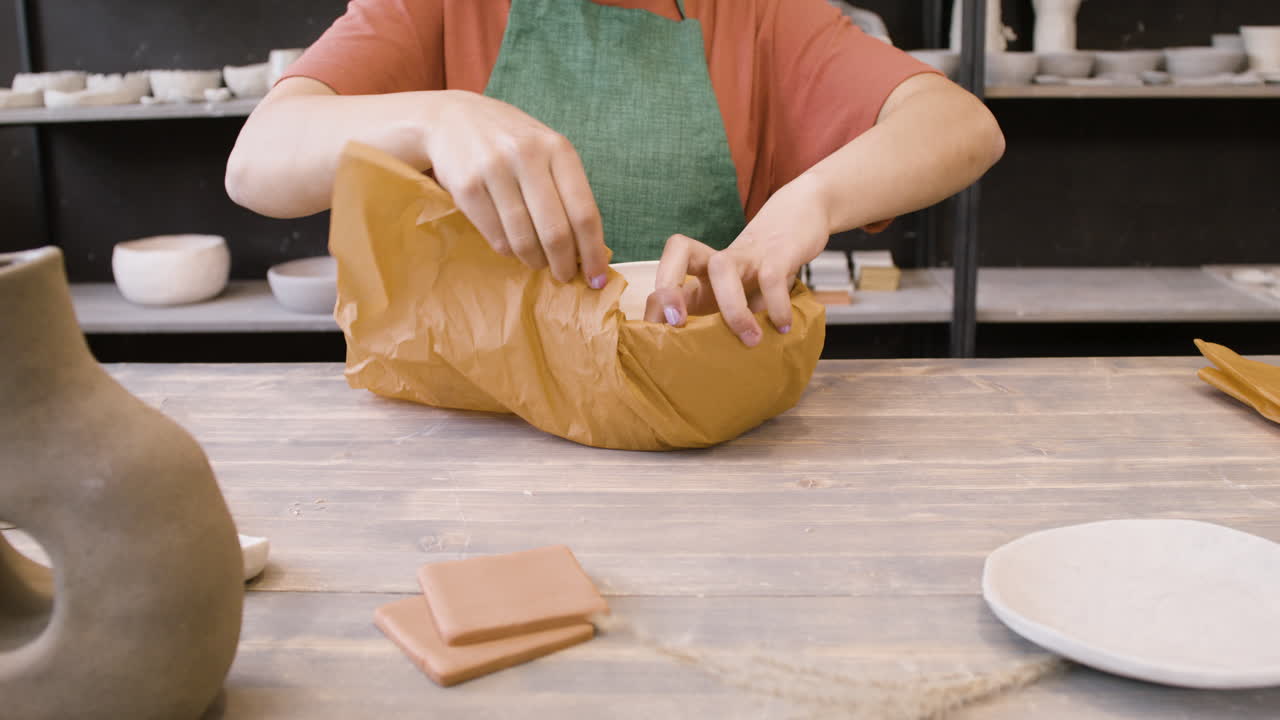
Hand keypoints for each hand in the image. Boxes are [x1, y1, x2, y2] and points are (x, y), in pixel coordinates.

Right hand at [424, 91, 609, 286]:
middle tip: (565, 277)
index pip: (584, 212)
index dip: (593, 252)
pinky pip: (497, 236)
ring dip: (535, 261)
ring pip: (524, 239)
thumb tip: (589, 249)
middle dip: (564, 264)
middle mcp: (528, 156)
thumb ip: (566, 189)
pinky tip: (513, 248)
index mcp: (558, 148)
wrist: (451, 119)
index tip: (597, 278)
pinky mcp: (467, 186)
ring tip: (537, 262)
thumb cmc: (509, 143)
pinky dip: (508, 251)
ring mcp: (495, 169)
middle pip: (556, 231)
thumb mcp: (545, 150)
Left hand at [642, 179, 830, 346]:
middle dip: (669, 285)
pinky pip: (770, 277)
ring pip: (723, 267)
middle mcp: (719, 259)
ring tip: (751, 340)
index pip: (668, 271)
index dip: (659, 298)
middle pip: (679, 248)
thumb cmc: (765, 267)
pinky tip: (782, 326)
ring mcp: (747, 253)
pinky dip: (776, 305)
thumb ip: (725, 318)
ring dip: (732, 309)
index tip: (666, 333)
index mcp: (704, 269)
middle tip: (677, 322)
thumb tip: (711, 363)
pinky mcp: (778, 252)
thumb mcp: (741, 292)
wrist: (802, 216)